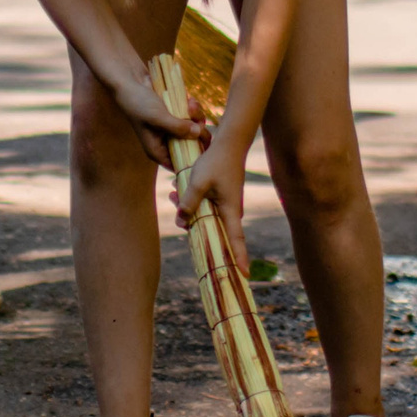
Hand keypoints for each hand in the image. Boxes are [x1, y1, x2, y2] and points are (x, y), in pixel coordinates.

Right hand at [109, 63, 199, 167]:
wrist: (131, 81)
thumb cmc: (138, 103)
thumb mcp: (157, 117)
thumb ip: (177, 128)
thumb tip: (198, 134)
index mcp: (158, 150)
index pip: (180, 165)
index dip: (194, 159)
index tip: (204, 147)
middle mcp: (166, 142)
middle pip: (192, 147)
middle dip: (199, 133)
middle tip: (198, 122)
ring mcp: (173, 127)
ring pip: (195, 129)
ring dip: (197, 117)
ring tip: (190, 105)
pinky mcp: (177, 114)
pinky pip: (193, 116)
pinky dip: (194, 108)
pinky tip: (189, 100)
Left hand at [170, 136, 248, 274]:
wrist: (229, 142)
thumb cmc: (216, 161)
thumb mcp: (198, 182)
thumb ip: (189, 201)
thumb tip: (181, 220)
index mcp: (230, 210)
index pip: (237, 240)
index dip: (240, 258)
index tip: (244, 275)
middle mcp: (230, 210)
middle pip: (213, 229)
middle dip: (193, 226)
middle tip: (177, 211)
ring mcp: (225, 202)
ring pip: (204, 214)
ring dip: (188, 208)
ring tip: (171, 193)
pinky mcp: (220, 195)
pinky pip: (204, 204)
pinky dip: (191, 199)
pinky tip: (175, 188)